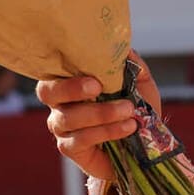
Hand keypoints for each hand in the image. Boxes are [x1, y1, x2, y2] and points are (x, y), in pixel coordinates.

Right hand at [37, 51, 162, 181]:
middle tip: (98, 88)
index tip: (95, 77)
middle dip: (71, 88)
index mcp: (71, 82)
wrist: (146, 145)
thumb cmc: (136, 110)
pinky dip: (106, 131)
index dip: (69, 71)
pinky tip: (128, 127)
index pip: (55, 71)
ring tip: (129, 110)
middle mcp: (60, 103)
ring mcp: (62, 127)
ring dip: (101, 113)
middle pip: (48, 92)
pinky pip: (80, 139)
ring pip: (68, 117)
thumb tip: (123, 46)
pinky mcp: (70, 148)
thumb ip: (131, 64)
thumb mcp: (140, 84)